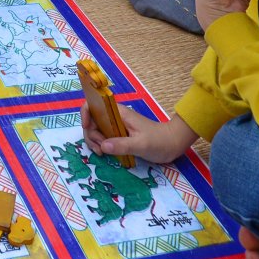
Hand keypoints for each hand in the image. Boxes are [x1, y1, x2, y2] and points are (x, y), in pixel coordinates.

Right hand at [82, 103, 197, 166]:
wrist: (173, 143)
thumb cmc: (159, 141)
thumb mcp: (141, 144)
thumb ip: (122, 145)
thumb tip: (102, 146)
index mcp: (118, 113)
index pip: (94, 104)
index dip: (85, 114)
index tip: (87, 128)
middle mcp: (114, 117)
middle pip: (92, 120)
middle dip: (91, 134)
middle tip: (100, 149)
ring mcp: (116, 126)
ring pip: (96, 129)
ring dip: (94, 141)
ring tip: (102, 153)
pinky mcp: (119, 135)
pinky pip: (103, 137)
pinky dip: (100, 145)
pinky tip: (105, 153)